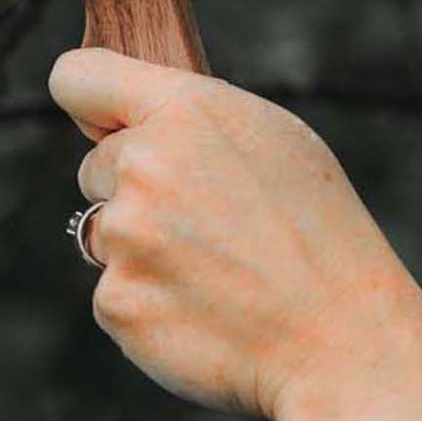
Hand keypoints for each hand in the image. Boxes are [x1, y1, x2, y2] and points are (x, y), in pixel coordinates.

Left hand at [51, 47, 421, 420]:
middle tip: (210, 226)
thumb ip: (191, 123)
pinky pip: (115, 294)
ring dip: (142, 251)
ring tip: (218, 274)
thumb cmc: (318, 236)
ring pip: (105, 234)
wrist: (343, 342)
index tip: (101, 121)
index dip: (88, 101)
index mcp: (186, 111)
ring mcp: (125, 238)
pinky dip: (149, 305)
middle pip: (96, 167)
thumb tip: (124, 127)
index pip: (78, 77)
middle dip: (135, 191)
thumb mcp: (275, 142)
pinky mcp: (116, 302)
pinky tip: (205, 313)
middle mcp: (144, 166)